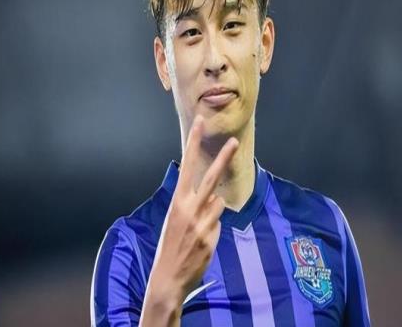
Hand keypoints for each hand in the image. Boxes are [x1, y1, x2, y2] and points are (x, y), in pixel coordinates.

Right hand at [141, 115, 238, 322]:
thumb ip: (193, 204)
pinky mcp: (213, 238)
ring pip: (218, 205)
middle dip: (223, 157)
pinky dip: (212, 230)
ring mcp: (203, 224)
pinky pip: (218, 225)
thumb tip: (216, 197)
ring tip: (195, 230)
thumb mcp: (175, 219)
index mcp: (177, 201)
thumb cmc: (169, 244)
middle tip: (234, 141)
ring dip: (211, 213)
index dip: (194, 144)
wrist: (167, 278)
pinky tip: (199, 244)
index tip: (200, 123)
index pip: (187, 166)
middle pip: (211, 178)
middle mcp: (191, 209)